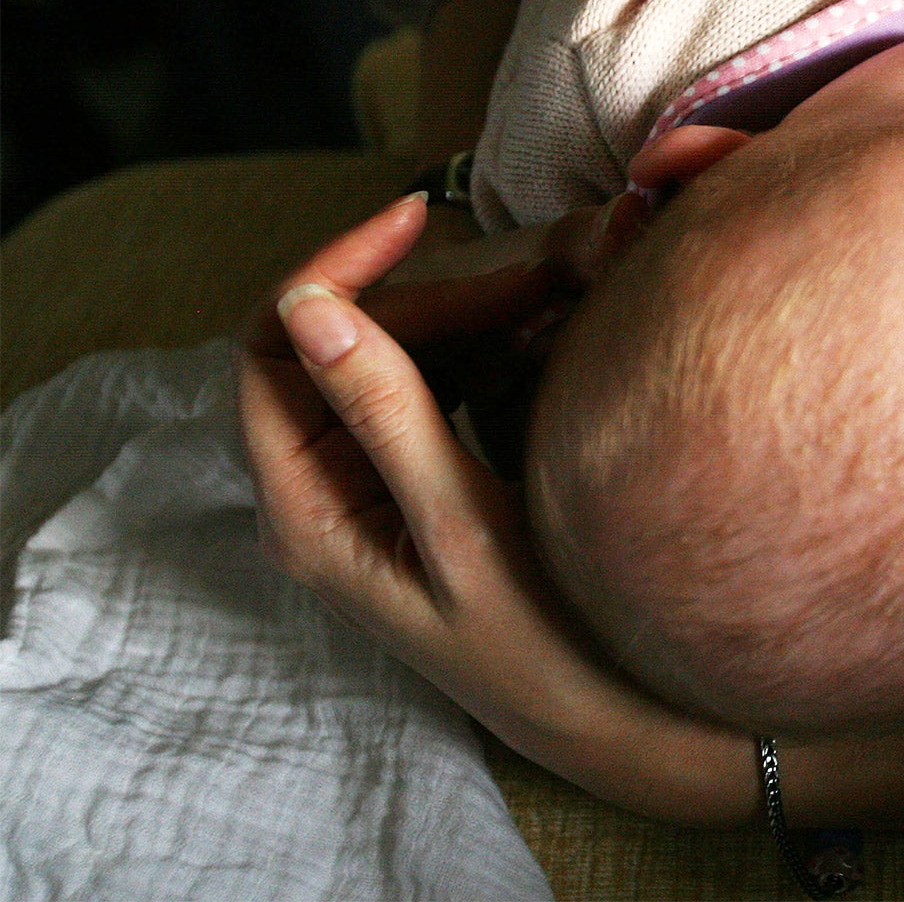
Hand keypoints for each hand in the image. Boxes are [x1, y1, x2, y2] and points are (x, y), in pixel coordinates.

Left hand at [237, 194, 757, 820]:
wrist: (601, 716)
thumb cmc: (535, 643)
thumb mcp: (462, 528)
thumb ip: (387, 416)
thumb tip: (310, 307)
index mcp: (305, 509)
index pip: (270, 346)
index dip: (332, 269)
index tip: (417, 219)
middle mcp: (320, 491)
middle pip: (331, 341)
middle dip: (423, 289)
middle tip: (532, 273)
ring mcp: (368, 484)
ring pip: (384, 353)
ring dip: (457, 310)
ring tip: (549, 291)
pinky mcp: (417, 480)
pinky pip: (427, 381)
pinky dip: (479, 341)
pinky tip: (542, 332)